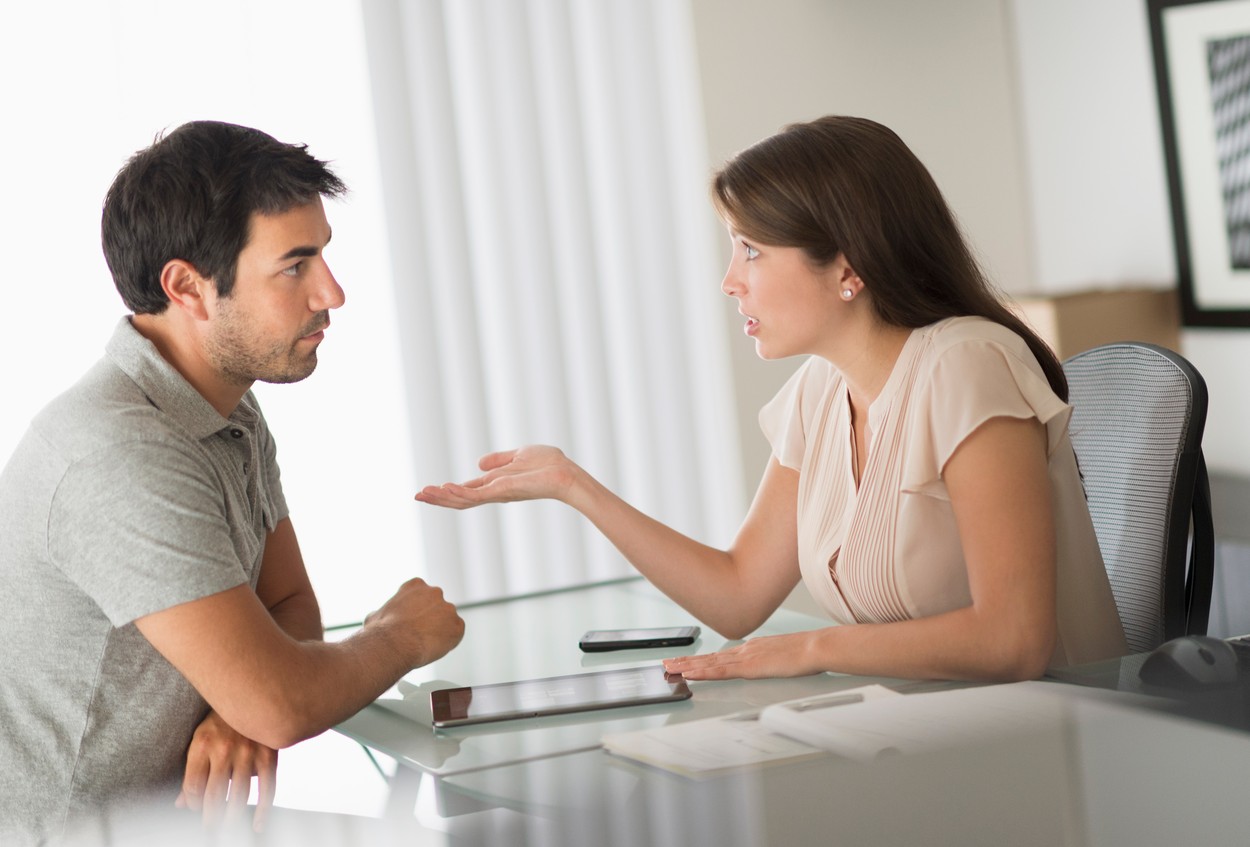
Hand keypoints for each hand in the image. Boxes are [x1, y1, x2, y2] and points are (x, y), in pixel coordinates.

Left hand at [176, 710, 275, 831]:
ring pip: (238, 797)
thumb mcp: (201, 739)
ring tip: (227, 828)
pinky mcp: (269, 755)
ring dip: (231, 818)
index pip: (193, 787)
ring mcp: (249, 753)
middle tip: (210, 828)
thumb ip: (192, 771)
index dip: (192, 804)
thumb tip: (181, 803)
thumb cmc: (222, 720)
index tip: (195, 809)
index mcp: (203, 745)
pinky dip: (262, 811)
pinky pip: (267, 789)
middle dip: (210, 818)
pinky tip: (257, 824)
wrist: (252, 692)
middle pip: (214, 796)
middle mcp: (225, 750)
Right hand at [365, 577, 464, 667]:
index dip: (416, 610)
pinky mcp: (457, 625)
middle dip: (430, 618)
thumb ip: (383, 613)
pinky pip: (456, 634)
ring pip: (447, 621)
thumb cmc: (381, 631)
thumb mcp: (374, 616)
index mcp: (415, 585)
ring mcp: (448, 608)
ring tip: (423, 644)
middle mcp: (435, 592)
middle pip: (436, 606)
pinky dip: (448, 642)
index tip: (410, 621)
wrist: (394, 643)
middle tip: (418, 634)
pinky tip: (433, 648)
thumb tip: (377, 618)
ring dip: (439, 631)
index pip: (421, 595)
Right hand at [414, 446, 581, 508]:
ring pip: (464, 500)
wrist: (566, 474)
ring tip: (423, 494)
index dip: (447, 492)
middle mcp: (494, 492)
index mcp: (496, 485)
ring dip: (443, 498)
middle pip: (460, 499)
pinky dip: (460, 492)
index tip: (426, 491)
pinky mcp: (503, 492)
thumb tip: (478, 463)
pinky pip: (477, 495)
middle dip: (438, 499)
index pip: (466, 490)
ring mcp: (497, 494)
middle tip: (417, 496)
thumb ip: (498, 460)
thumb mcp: (519, 455)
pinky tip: (445, 489)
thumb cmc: (549, 465)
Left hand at [662, 632, 828, 679]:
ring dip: (689, 667)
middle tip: (668, 664)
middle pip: (711, 657)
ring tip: (671, 669)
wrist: (816, 647)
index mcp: (753, 648)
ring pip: (710, 663)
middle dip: (688, 661)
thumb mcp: (785, 656)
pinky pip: (720, 671)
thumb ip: (773, 660)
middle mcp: (745, 650)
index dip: (703, 659)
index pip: (722, 655)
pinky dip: (703, 673)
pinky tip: (691, 674)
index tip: (688, 662)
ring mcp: (745, 657)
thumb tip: (770, 664)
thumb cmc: (807, 653)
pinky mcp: (749, 667)